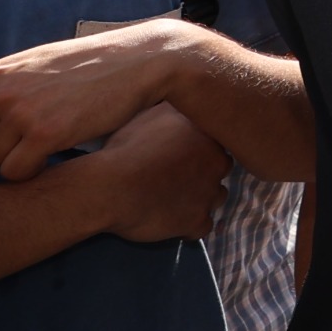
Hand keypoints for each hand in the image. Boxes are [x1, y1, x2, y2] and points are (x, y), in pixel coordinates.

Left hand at [0, 19, 196, 179]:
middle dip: (2, 148)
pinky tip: (57, 151)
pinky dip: (33, 170)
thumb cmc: (90, 65)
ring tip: (53, 136)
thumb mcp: (35, 64)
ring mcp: (20, 114)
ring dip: (21, 158)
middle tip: (36, 134)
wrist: (138, 61)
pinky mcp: (45, 134)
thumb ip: (3, 87)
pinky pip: (17, 172)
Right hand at [82, 104, 230, 241]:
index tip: (182, 155)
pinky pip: (203, 227)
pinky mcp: (198, 221)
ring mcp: (210, 194)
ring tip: (173, 199)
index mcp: (209, 136)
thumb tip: (183, 103)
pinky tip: (172, 222)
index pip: (217, 143)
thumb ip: (174, 111)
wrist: (111, 187)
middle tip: (177, 177)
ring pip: (216, 197)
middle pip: (220, 169)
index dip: (199, 150)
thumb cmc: (126, 148)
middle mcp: (217, 163)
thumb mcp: (151, 114)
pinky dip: (189, 226)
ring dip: (200, 199)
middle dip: (204, 173)